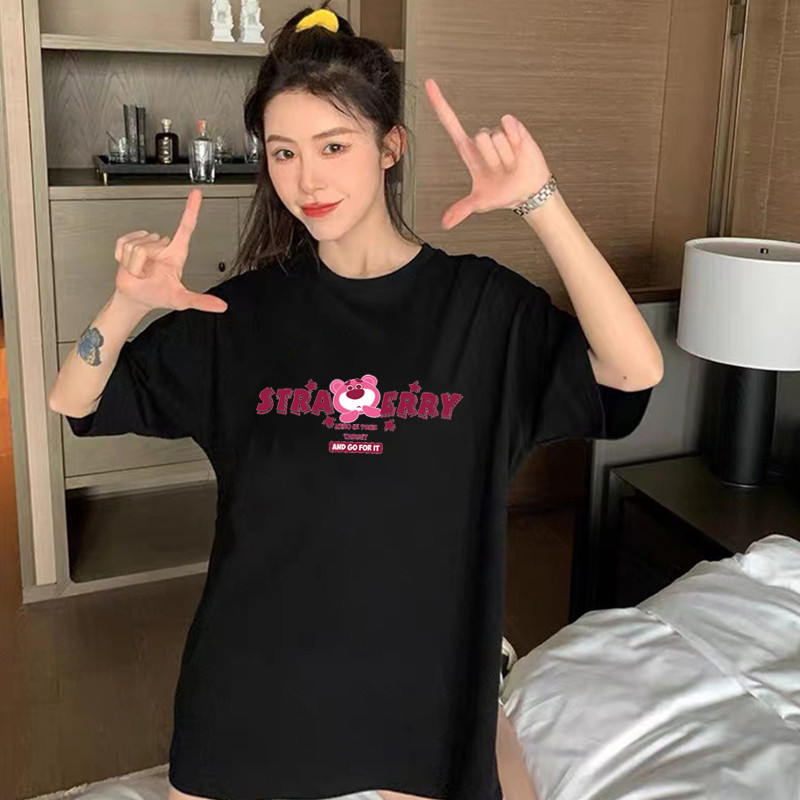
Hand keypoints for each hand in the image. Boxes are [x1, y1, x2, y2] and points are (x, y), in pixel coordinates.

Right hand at [113, 188, 227, 312]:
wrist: (135, 297)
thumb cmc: (158, 296)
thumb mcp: (181, 300)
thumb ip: (202, 302)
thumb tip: (221, 306)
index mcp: (176, 253)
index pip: (186, 227)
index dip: (192, 209)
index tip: (197, 193)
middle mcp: (162, 244)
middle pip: (153, 243)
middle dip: (146, 263)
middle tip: (148, 274)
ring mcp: (145, 242)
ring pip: (137, 246)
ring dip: (134, 264)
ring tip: (140, 271)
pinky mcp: (128, 242)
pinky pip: (123, 243)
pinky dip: (122, 258)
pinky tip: (129, 265)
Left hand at [424, 78, 552, 229]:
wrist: (527, 192)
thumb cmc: (501, 193)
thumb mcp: (479, 203)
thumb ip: (461, 210)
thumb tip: (445, 224)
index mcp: (469, 151)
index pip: (450, 123)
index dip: (440, 104)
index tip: (429, 83)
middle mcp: (482, 139)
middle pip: (480, 136)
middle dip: (492, 157)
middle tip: (499, 169)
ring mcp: (499, 133)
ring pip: (496, 136)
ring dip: (506, 155)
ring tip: (510, 163)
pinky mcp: (516, 129)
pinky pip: (510, 125)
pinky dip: (515, 141)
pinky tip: (519, 150)